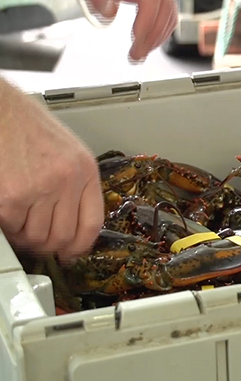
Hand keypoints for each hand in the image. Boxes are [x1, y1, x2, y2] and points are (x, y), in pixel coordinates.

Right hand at [0, 79, 103, 263]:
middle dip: (48, 246)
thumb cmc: (26, 126)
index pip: (92, 223)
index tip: (70, 254)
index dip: (80, 246)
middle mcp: (66, 180)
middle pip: (63, 236)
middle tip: (37, 241)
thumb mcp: (66, 151)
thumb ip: (73, 184)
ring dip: (24, 235)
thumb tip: (70, 222)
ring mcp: (39, 189)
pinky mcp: (11, 196)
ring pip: (35, 236)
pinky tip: (6, 209)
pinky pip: (11, 227)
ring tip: (18, 219)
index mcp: (85, 170)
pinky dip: (7, 225)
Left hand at [73, 0, 178, 61]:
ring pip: (170, 13)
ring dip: (158, 37)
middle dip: (152, 38)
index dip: (147, 24)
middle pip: (165, 9)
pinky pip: (168, 13)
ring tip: (141, 51)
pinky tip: (148, 40)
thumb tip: (109, 12)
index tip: (137, 44)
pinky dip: (161, 30)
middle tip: (137, 55)